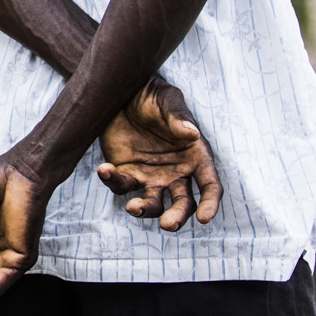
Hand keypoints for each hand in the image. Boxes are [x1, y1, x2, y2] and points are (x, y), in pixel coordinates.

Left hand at [95, 78, 222, 230]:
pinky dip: (113, 181)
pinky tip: (105, 169)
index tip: (205, 218)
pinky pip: (121, 185)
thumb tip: (192, 135)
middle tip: (167, 224)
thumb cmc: (152, 95)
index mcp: (195, 156)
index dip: (210, 203)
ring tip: (133, 207)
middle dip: (177, 216)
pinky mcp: (127, 173)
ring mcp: (151, 176)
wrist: (121, 91)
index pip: (210, 185)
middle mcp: (176, 172)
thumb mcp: (167, 100)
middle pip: (183, 203)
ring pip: (152, 203)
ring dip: (144, 210)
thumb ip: (178, 117)